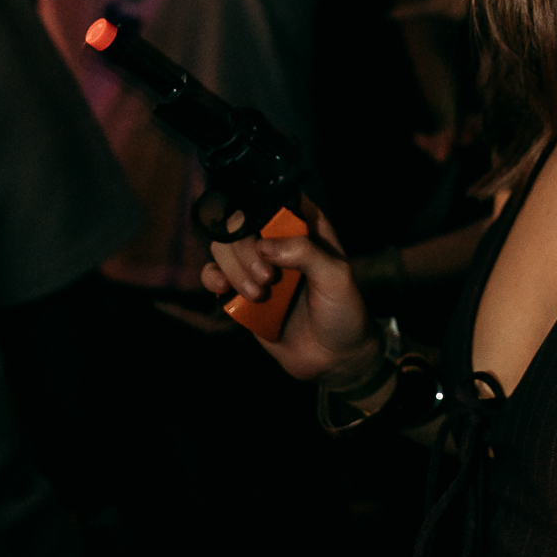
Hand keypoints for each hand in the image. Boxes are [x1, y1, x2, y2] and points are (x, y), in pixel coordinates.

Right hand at [200, 206, 380, 383]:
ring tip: (258, 295)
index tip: (261, 229)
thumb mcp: (336, 277)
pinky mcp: (241, 291)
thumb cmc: (343, 311)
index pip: (274, 197)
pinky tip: (223, 290)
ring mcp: (257, 265)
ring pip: (223, 245)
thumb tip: (265, 246)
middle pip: (240, 220)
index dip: (260, 205)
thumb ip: (306, 253)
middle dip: (245, 249)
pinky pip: (213, 274)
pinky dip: (212, 278)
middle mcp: (277, 240)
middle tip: (267, 277)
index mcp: (305, 226)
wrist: (333, 359)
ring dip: (233, 268)